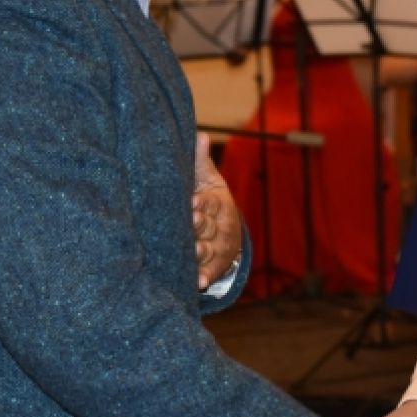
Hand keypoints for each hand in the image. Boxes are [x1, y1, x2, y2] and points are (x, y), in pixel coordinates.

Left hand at [192, 133, 241, 289]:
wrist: (225, 231)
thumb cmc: (209, 200)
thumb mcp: (207, 180)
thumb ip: (200, 161)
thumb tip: (200, 134)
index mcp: (218, 204)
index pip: (211, 203)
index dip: (203, 204)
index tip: (193, 202)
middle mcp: (220, 227)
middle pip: (210, 227)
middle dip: (201, 227)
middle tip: (192, 225)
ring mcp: (217, 248)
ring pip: (210, 250)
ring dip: (203, 253)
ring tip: (195, 253)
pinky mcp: (213, 266)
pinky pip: (210, 272)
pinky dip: (205, 277)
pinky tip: (199, 282)